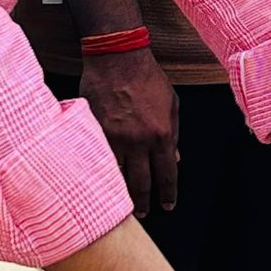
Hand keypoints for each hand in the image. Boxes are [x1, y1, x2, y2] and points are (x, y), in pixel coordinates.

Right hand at [79, 49, 178, 215]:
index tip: (167, 206)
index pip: (166, 174)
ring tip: (121, 204)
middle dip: (142, 203)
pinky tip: (101, 182)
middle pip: (140, 183)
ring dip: (120, 192)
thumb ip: (174, 133)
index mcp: (161, 135)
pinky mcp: (94, 132)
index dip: (167, 194)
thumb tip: (176, 158)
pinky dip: (101, 173)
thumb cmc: (147, 77)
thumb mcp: (172, 104)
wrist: (117, 57)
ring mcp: (113, 138)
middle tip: (142, 213)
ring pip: (116, 176)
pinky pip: (98, 160)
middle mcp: (138, 141)